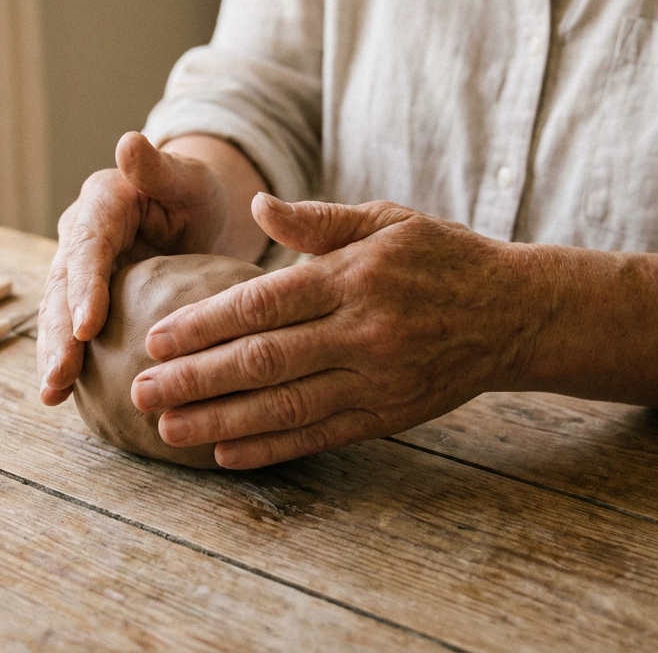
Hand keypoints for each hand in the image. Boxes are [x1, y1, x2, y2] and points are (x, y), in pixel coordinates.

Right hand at [37, 132, 231, 405]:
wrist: (190, 211)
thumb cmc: (196, 193)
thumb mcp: (188, 177)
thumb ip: (159, 166)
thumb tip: (128, 141)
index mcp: (101, 204)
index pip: (88, 247)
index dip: (85, 288)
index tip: (88, 327)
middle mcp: (79, 236)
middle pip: (63, 288)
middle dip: (60, 334)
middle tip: (60, 377)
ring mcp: (77, 269)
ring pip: (58, 314)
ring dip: (53, 354)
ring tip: (52, 395)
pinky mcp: (84, 297)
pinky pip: (70, 329)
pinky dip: (64, 360)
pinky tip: (60, 397)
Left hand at [131, 194, 539, 468]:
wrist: (516, 314)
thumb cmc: (442, 258)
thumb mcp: (388, 220)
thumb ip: (320, 220)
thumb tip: (259, 203)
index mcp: (353, 278)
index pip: (264, 305)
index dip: (205, 325)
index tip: (156, 339)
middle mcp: (361, 333)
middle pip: (263, 361)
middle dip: (196, 379)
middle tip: (141, 391)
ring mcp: (376, 380)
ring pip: (285, 407)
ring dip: (221, 421)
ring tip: (169, 430)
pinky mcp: (387, 414)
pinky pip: (320, 436)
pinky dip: (271, 448)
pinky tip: (226, 454)